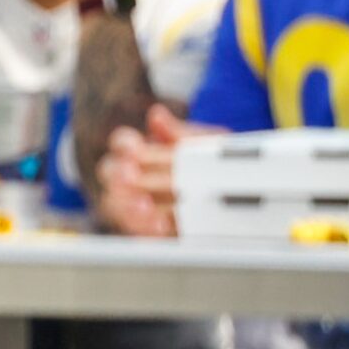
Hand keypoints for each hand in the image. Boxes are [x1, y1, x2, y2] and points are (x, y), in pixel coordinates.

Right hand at [97, 106, 210, 238]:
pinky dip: (145, 229)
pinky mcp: (149, 231)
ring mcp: (138, 205)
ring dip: (126, 204)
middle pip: (109, 173)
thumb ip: (180, 132)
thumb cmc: (216, 166)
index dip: (124, 144)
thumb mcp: (205, 145)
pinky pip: (136, 233)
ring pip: (114, 204)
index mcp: (142, 151)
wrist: (239, 196)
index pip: (121, 142)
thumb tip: (157, 115)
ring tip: (144, 205)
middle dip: (117, 175)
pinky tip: (160, 225)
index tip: (135, 149)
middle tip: (130, 177)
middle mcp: (133, 177)